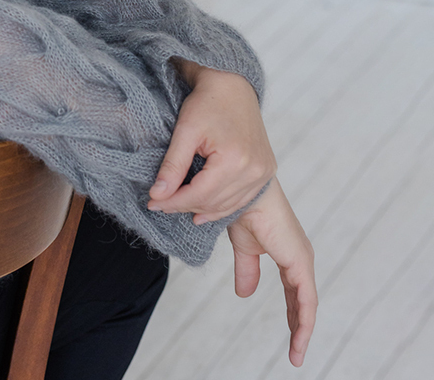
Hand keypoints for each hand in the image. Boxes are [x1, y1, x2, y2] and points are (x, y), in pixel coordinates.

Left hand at [148, 61, 275, 222]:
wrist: (233, 85)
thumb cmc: (207, 102)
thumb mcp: (185, 131)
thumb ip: (173, 165)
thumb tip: (157, 195)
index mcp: (235, 160)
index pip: (199, 195)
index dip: (173, 202)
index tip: (152, 203)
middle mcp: (254, 171)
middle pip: (213, 202)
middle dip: (183, 205)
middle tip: (160, 203)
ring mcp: (263, 173)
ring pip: (227, 205)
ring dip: (201, 208)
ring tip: (177, 206)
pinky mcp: (265, 172)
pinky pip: (240, 199)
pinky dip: (220, 205)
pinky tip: (202, 210)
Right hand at [227, 178, 316, 366]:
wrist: (241, 193)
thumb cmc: (241, 210)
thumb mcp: (243, 248)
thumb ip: (247, 270)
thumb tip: (245, 294)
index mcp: (288, 254)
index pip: (294, 291)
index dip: (291, 313)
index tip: (290, 336)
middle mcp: (299, 258)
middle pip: (302, 301)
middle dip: (298, 326)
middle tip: (295, 352)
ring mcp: (302, 261)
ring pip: (307, 305)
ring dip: (302, 330)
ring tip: (296, 354)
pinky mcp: (300, 264)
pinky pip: (306, 300)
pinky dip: (304, 321)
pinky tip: (300, 338)